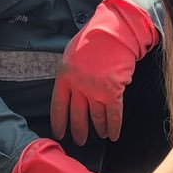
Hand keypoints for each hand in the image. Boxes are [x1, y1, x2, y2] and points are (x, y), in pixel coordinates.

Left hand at [50, 0, 159, 143]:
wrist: (114, 31)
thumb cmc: (94, 37)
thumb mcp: (71, 53)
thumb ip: (70, 72)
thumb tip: (71, 84)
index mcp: (64, 76)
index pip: (58, 105)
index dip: (59, 122)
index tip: (60, 133)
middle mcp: (78, 86)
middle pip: (77, 115)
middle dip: (79, 130)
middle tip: (80, 141)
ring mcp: (95, 91)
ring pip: (96, 116)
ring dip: (99, 128)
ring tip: (100, 135)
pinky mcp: (113, 92)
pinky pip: (114, 115)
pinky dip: (114, 126)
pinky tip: (113, 135)